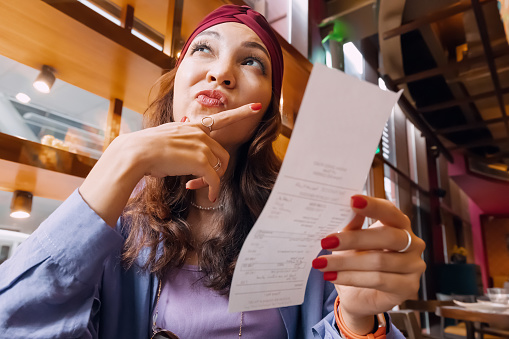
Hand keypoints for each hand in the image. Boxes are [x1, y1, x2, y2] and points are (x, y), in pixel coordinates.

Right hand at [79, 103, 260, 225]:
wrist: (136, 153)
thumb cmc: (146, 149)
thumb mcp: (167, 139)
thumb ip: (181, 142)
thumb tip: (185, 153)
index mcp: (194, 127)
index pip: (222, 118)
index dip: (241, 113)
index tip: (257, 108)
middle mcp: (200, 133)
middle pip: (222, 155)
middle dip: (216, 171)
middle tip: (199, 182)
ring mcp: (201, 146)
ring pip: (218, 168)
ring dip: (210, 181)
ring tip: (194, 186)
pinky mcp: (200, 161)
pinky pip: (215, 179)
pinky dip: (214, 189)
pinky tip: (210, 196)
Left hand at [312, 195, 425, 333]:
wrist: (359, 296)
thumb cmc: (357, 262)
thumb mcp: (351, 241)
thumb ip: (351, 227)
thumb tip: (344, 211)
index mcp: (399, 225)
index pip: (390, 211)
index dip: (373, 206)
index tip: (352, 200)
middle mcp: (413, 243)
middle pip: (387, 236)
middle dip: (353, 239)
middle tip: (326, 242)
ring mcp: (414, 266)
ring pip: (379, 261)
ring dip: (345, 262)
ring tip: (321, 263)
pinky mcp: (408, 287)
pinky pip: (378, 280)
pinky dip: (351, 277)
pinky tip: (332, 276)